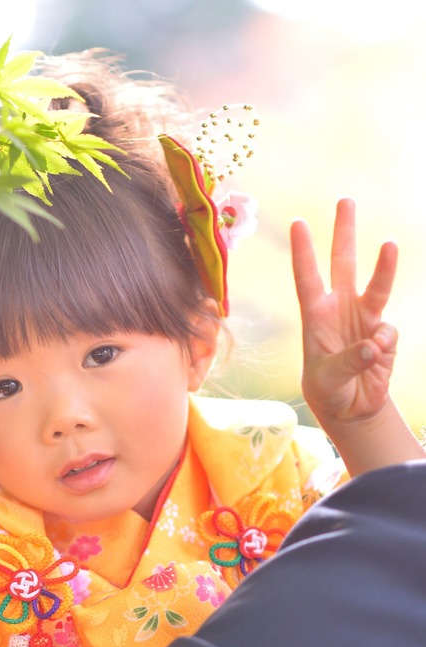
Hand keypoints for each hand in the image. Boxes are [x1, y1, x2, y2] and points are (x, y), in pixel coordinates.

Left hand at [290, 198, 397, 424]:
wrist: (350, 406)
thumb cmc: (327, 389)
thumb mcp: (328, 378)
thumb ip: (349, 360)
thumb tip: (374, 343)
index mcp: (313, 315)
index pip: (306, 277)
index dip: (303, 251)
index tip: (298, 222)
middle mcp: (338, 308)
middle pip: (342, 263)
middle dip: (344, 231)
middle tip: (346, 199)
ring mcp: (363, 317)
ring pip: (375, 282)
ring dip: (385, 263)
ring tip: (389, 244)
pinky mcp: (384, 332)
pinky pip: (388, 332)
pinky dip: (384, 345)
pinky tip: (375, 360)